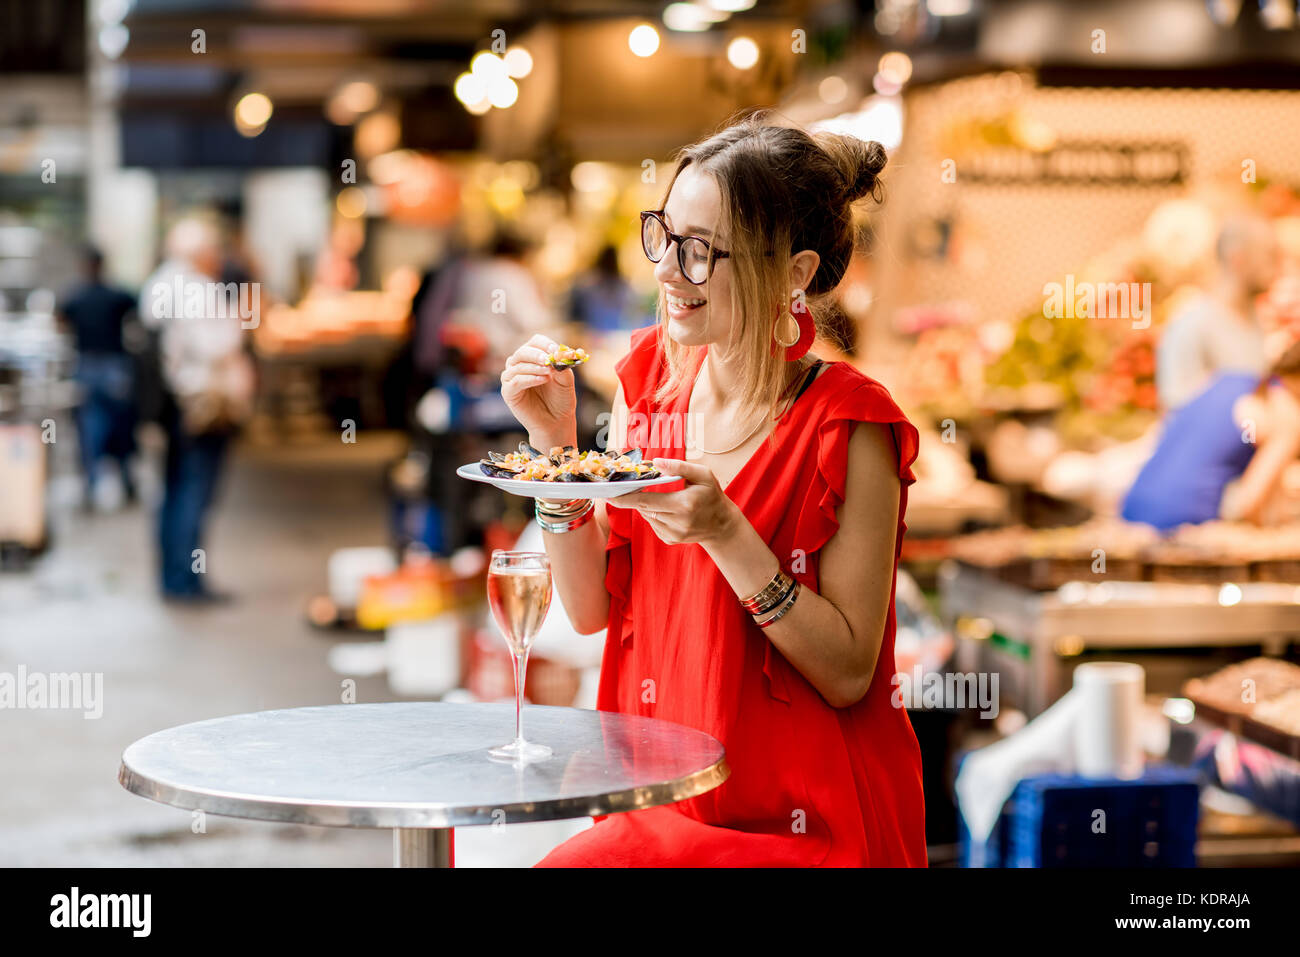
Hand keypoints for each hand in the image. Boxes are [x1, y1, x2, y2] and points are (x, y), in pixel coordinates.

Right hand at [501, 334, 576, 447]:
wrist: (557, 421)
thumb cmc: (560, 399)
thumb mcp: (566, 380)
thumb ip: (562, 366)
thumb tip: (557, 354)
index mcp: (534, 358)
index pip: (535, 342)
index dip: (545, 344)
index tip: (556, 350)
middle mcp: (520, 365)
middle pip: (523, 351)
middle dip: (537, 354)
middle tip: (548, 359)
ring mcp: (512, 378)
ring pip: (517, 365)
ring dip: (534, 367)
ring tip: (548, 373)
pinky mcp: (508, 392)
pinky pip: (515, 381)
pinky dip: (529, 378)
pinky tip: (542, 380)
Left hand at [607, 458, 739, 546]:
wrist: (722, 525)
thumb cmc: (712, 495)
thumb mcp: (703, 475)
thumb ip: (679, 466)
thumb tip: (655, 463)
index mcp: (683, 505)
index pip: (647, 501)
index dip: (626, 497)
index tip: (609, 494)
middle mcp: (677, 522)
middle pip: (643, 508)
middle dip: (628, 499)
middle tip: (615, 490)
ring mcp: (673, 534)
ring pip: (647, 516)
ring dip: (645, 505)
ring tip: (658, 496)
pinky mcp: (670, 540)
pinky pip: (653, 523)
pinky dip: (654, 514)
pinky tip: (666, 509)